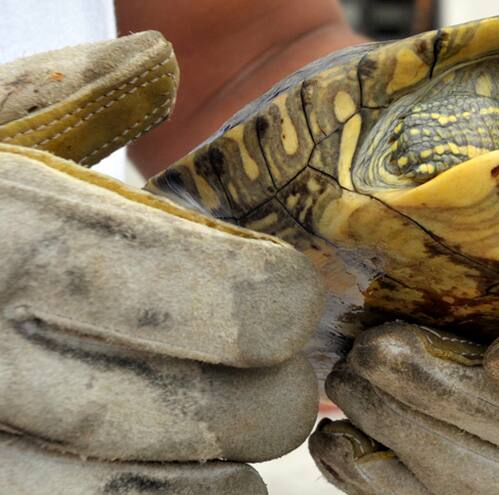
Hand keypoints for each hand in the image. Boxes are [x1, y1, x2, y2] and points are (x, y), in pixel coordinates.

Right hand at [0, 34, 321, 493]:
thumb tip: (153, 59)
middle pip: (196, 412)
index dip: (273, 301)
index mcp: (6, 237)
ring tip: (236, 449)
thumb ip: (59, 100)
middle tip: (286, 389)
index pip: (205, 291)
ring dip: (222, 480)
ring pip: (148, 494)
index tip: (292, 299)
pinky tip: (181, 484)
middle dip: (268, 405)